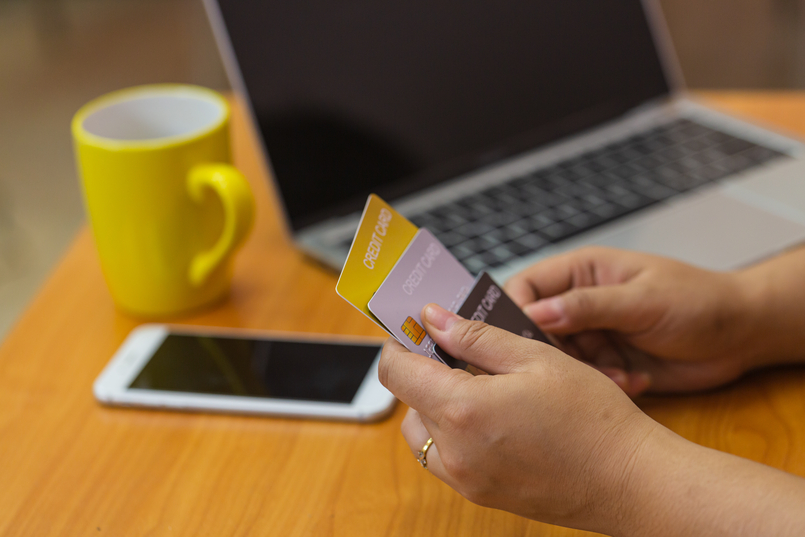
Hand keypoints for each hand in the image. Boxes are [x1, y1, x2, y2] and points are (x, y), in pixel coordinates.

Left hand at [379, 304, 657, 533]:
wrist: (631, 481)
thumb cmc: (593, 418)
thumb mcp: (535, 358)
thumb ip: (476, 337)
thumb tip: (433, 319)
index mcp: (463, 410)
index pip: (397, 372)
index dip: (401, 344)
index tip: (418, 329)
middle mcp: (455, 452)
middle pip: (408, 402)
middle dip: (424, 372)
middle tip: (460, 353)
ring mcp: (466, 479)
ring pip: (422, 433)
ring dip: (435, 405)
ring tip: (479, 385)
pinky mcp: (480, 494)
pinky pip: (445, 459)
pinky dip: (452, 434)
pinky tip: (492, 416)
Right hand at [504, 247, 754, 394]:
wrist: (742, 336)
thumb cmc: (698, 301)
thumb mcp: (643, 300)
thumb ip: (589, 306)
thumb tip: (536, 314)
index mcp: (581, 272)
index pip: (526, 287)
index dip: (515, 311)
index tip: (525, 338)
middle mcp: (579, 303)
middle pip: (535, 328)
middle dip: (551, 351)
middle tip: (570, 367)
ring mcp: (592, 334)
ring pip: (558, 359)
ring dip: (583, 372)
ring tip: (618, 375)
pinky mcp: (606, 363)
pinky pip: (585, 379)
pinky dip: (606, 384)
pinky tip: (635, 380)